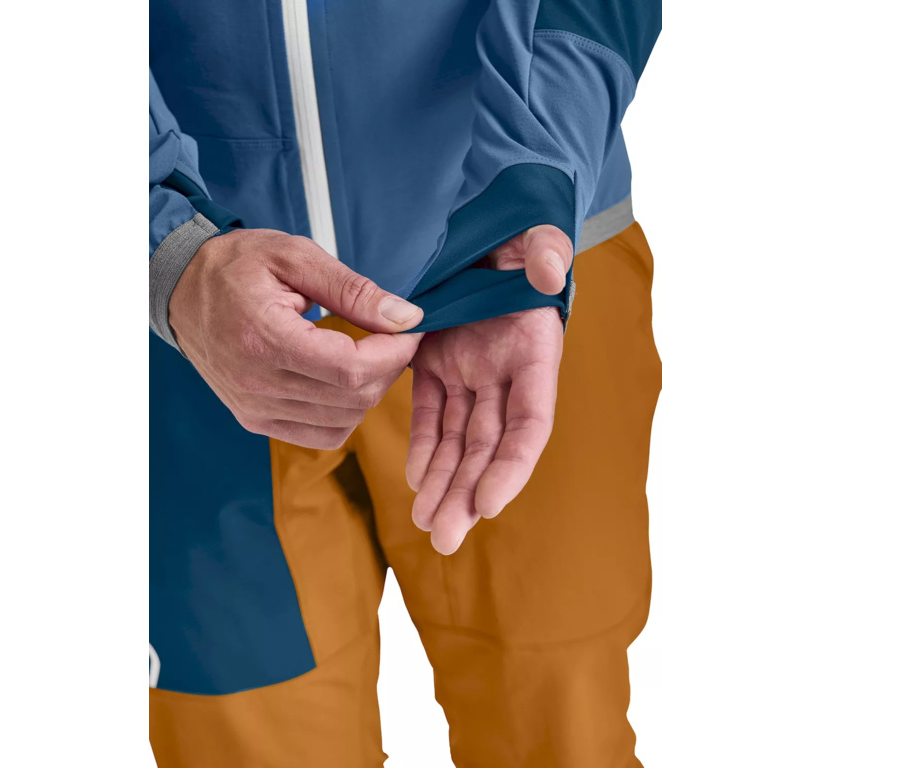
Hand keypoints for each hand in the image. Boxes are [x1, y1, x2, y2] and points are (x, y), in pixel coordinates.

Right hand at [169, 228, 423, 449]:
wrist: (180, 288)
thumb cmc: (235, 266)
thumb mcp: (295, 257)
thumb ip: (352, 290)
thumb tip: (405, 317)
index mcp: (265, 339)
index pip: (350, 369)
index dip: (394, 354)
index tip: (410, 329)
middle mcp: (257, 384)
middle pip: (353, 400)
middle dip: (389, 368)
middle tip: (394, 336)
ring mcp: (254, 408)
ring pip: (343, 422)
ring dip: (369, 391)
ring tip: (368, 354)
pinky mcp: (255, 420)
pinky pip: (320, 435)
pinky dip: (344, 413)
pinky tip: (342, 381)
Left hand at [406, 225, 572, 553]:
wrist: (479, 231)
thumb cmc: (513, 234)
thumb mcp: (533, 235)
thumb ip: (546, 251)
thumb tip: (549, 273)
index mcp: (533, 352)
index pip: (530, 424)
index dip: (512, 466)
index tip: (488, 503)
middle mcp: (505, 374)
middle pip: (490, 447)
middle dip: (470, 494)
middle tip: (445, 537)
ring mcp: (471, 374)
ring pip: (459, 441)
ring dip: (445, 484)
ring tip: (427, 523)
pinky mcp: (437, 366)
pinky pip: (430, 415)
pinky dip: (423, 447)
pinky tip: (414, 480)